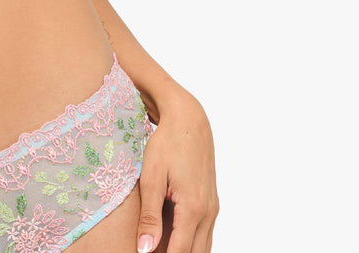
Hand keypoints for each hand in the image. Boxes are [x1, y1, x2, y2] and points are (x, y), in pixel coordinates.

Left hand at [136, 85, 217, 252]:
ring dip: (184, 251)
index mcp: (192, 209)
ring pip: (203, 246)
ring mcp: (213, 208)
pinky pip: (204, 233)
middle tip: (151, 252)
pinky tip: (173, 239)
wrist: (188, 119)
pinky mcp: (212, 202)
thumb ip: (149, 216)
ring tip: (161, 248)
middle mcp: (208, 212)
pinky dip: (191, 242)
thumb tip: (145, 250)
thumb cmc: (166, 144)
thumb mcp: (151, 178)